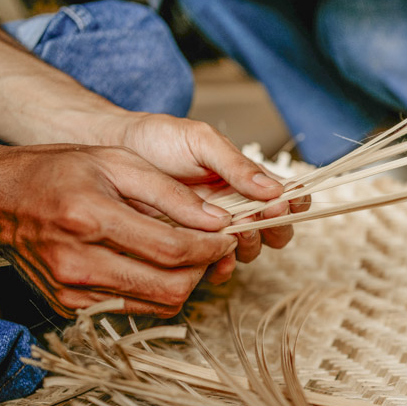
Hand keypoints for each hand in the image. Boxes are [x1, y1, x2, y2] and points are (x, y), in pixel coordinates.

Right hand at [0, 143, 236, 317]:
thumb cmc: (56, 171)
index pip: (172, 250)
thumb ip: (171, 192)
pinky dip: (156, 291)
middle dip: (202, 270)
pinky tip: (156, 265)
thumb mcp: (117, 162)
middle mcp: (78, 261)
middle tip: (211, 248)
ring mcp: (72, 290)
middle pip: (169, 288)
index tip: (226, 238)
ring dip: (183, 284)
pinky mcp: (70, 306)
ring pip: (157, 305)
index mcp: (88, 217)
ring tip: (187, 255)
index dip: (211, 249)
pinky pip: (134, 309)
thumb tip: (218, 220)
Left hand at [108, 113, 308, 279]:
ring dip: (248, 247)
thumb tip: (274, 188)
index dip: (293, 204)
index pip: (286, 196)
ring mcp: (214, 228)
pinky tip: (213, 262)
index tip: (284, 203)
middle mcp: (236, 206)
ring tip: (233, 237)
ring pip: (249, 249)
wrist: (113, 150)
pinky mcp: (190, 245)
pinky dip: (221, 267)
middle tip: (258, 217)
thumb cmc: (159, 139)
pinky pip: (216, 264)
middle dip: (272, 227)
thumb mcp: (202, 141)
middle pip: (274, 229)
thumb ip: (236, 164)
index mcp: (247, 179)